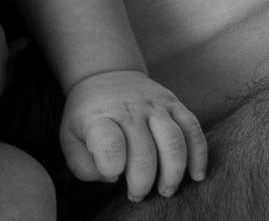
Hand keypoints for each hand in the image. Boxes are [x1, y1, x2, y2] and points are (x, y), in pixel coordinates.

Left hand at [59, 69, 207, 200]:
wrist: (105, 75)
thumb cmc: (88, 116)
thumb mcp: (69, 136)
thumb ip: (81, 164)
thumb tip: (110, 178)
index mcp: (99, 117)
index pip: (109, 144)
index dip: (113, 167)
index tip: (112, 175)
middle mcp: (128, 109)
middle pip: (144, 152)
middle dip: (143, 182)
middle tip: (138, 194)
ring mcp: (154, 105)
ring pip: (173, 141)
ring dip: (173, 173)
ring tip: (165, 190)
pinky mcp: (174, 103)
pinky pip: (193, 128)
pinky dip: (198, 154)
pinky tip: (195, 175)